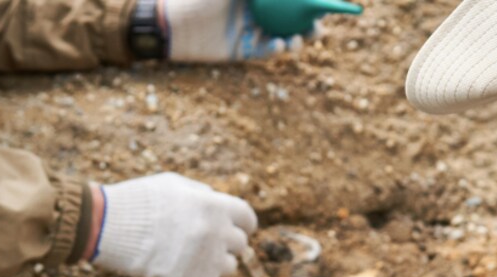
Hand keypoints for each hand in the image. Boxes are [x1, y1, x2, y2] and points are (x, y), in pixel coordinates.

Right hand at [90, 173, 256, 276]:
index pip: (248, 218)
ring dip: (215, 264)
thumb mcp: (173, 185)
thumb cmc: (138, 201)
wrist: (108, 226)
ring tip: (191, 258)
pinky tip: (185, 273)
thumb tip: (217, 202)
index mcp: (214, 205)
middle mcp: (217, 232)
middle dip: (225, 243)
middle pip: (240, 244)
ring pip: (230, 267)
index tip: (235, 228)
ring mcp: (208, 258)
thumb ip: (201, 194)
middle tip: (204, 244)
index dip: (242, 224)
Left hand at [163, 0, 316, 61]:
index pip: (286, 1)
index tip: (322, 5)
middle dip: (308, 23)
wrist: (174, 24)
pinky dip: (275, 49)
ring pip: (282, 37)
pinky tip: (279, 45)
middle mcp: (256, 12)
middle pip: (290, 18)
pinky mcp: (243, 51)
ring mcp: (250, 32)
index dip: (305, 4)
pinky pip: (265, 51)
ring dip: (295, 40)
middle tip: (317, 25)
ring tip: (299, 39)